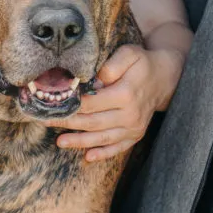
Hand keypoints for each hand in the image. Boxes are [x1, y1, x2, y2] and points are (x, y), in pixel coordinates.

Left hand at [48, 44, 185, 162]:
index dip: (71, 104)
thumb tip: (94, 80)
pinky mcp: (135, 135)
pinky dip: (103, 154)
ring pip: (102, 138)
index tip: (53, 104)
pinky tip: (87, 158)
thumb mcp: (129, 54)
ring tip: (60, 142)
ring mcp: (133, 127)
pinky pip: (118, 147)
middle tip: (46, 121)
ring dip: (79, 142)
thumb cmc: (142, 64)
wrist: (165, 79)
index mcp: (126, 94)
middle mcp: (130, 114)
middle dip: (68, 123)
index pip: (92, 102)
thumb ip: (112, 65)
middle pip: (92, 122)